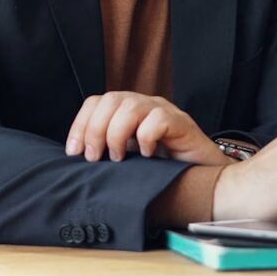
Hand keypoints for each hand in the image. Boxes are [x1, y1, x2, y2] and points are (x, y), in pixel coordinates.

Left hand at [65, 91, 223, 165]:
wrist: (202, 176)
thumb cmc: (161, 169)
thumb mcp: (126, 159)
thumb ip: (105, 152)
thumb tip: (75, 159)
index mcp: (126, 111)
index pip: (96, 102)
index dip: (80, 124)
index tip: (75, 152)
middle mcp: (144, 105)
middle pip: (110, 99)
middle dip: (95, 130)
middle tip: (97, 158)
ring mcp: (163, 111)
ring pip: (131, 106)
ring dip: (117, 134)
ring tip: (120, 158)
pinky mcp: (181, 122)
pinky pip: (157, 119)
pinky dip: (146, 138)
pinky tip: (148, 155)